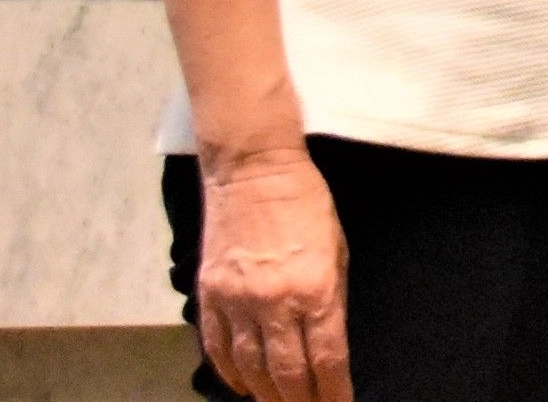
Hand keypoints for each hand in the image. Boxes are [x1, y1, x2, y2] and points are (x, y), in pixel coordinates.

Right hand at [196, 147, 349, 401]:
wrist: (254, 169)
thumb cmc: (306, 203)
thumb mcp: (337, 248)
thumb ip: (332, 297)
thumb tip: (329, 342)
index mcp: (316, 289)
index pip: (327, 359)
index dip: (334, 392)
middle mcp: (275, 301)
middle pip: (287, 373)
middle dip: (300, 401)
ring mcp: (237, 299)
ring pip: (250, 367)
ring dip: (265, 394)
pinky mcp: (210, 293)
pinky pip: (217, 346)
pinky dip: (229, 372)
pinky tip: (241, 385)